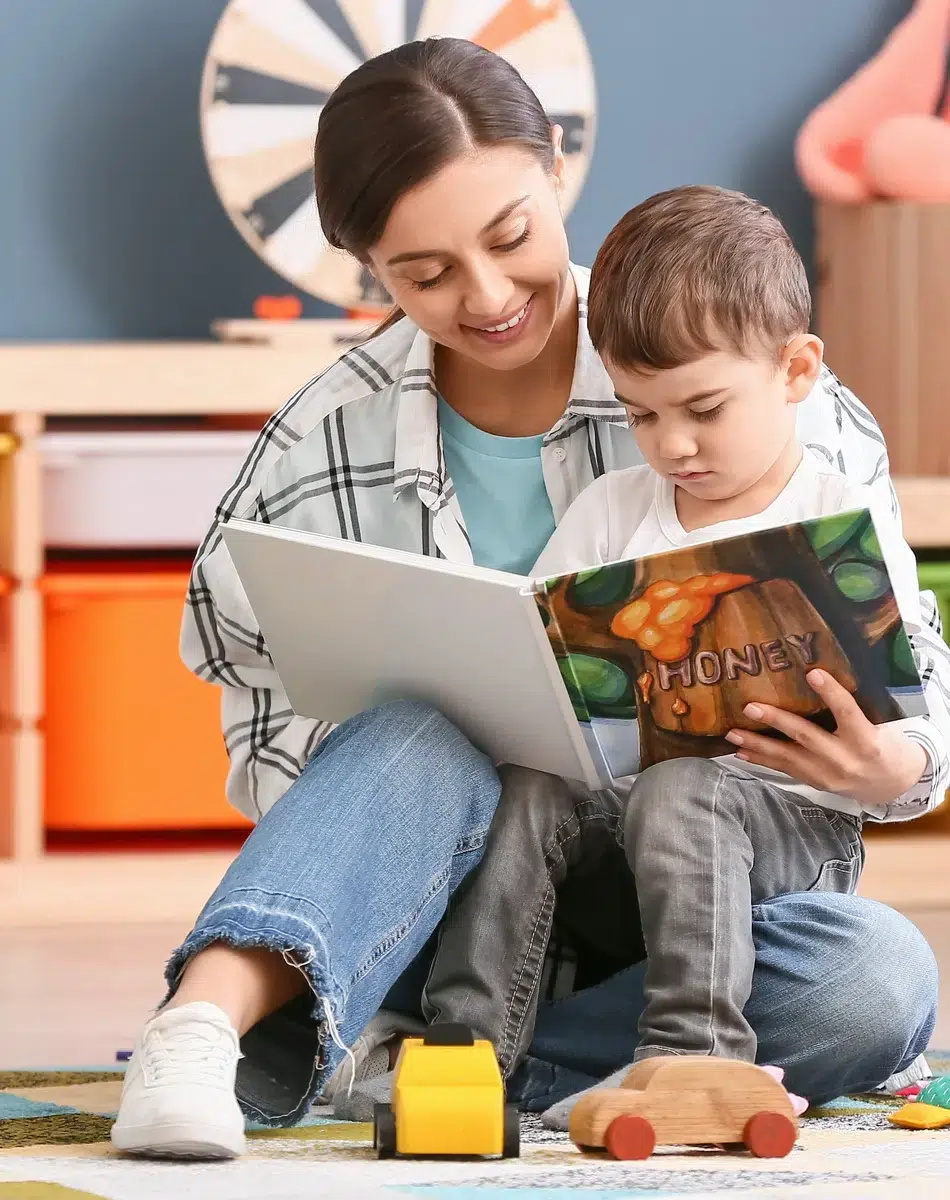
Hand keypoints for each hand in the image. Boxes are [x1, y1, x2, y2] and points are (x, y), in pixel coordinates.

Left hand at [724, 669, 927, 808]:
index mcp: (865, 740)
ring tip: (733, 733)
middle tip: (750, 706)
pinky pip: (785, 770)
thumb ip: (852, 708)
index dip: (831, 693)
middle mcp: (845, 759)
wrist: (889, 784)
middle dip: (776, 721)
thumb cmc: (883, 744)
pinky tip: (742, 750)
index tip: (813, 672)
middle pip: (806, 737)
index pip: (848, 712)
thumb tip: (815, 674)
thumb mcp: (878, 725)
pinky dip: (762, 760)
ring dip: (758, 744)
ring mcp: (827, 775)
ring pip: (788, 758)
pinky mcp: (815, 783)